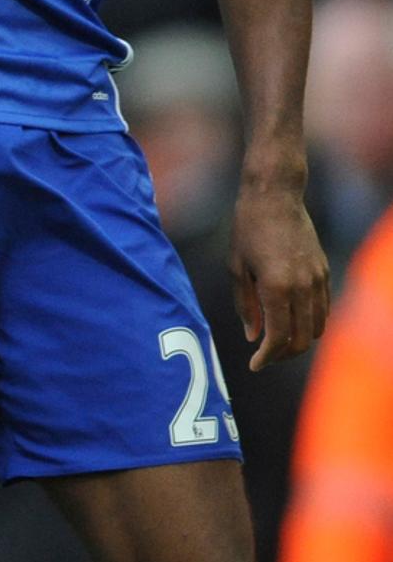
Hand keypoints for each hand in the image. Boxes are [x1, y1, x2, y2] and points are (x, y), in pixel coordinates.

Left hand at [231, 175, 329, 369]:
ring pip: (317, 328)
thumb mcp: (236, 268)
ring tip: (276, 344)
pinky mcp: (325, 272)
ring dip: (298, 342)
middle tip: (263, 358)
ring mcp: (318, 279)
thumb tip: (254, 337)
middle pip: (301, 339)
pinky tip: (291, 323)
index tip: (254, 365)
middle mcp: (303, 287)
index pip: (278, 337)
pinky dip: (310, 324)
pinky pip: (323, 309)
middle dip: (281, 355)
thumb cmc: (247, 229)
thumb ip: (246, 306)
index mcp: (277, 287)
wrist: (275, 197)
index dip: (266, 357)